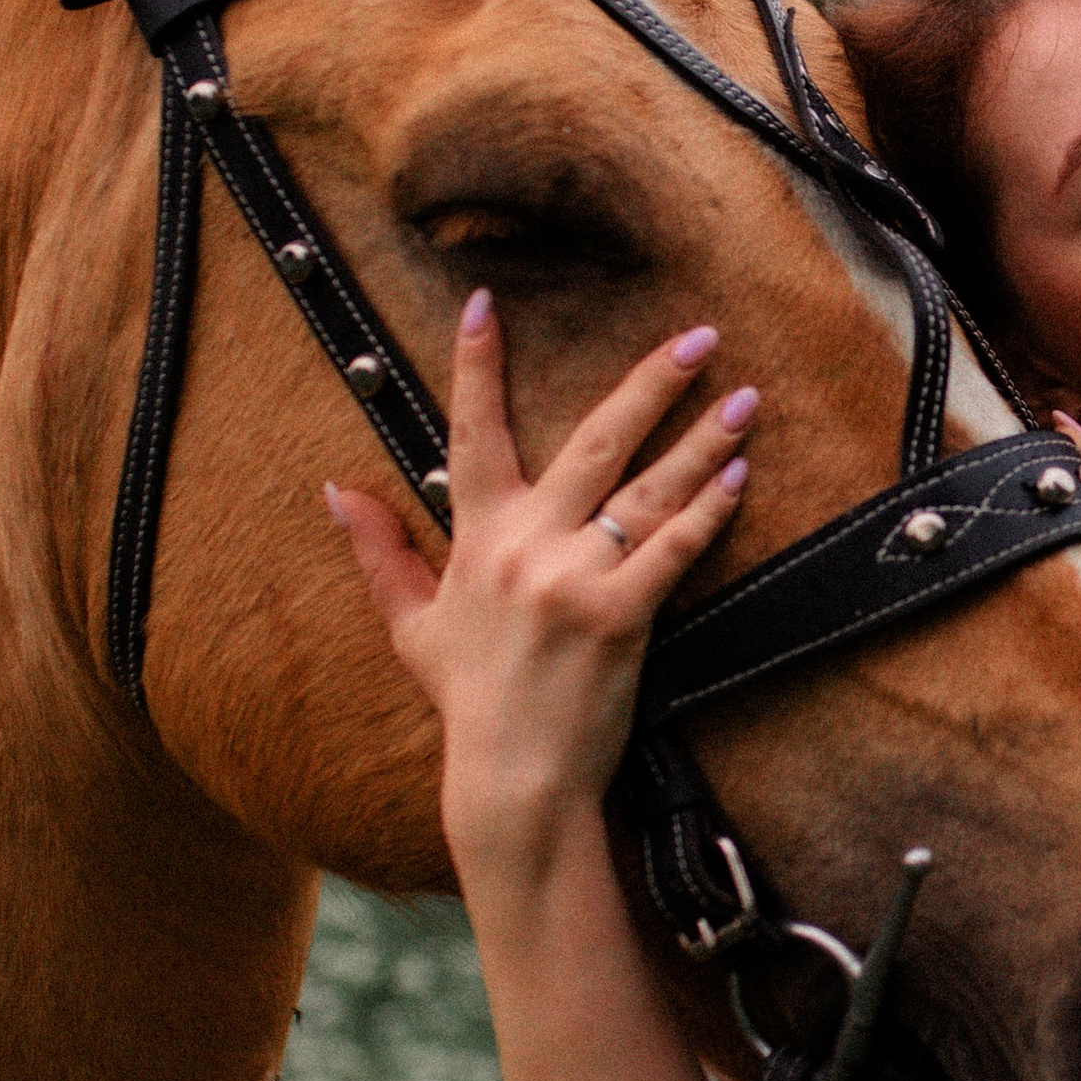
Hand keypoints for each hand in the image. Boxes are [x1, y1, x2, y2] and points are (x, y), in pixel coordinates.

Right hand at [328, 292, 760, 877]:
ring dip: (703, 439)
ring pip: (649, 488)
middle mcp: (526, 545)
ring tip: (744, 398)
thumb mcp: (411, 624)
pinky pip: (672, 548)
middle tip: (698, 337)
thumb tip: (336, 491)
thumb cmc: (470, 701)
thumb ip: (380, 551)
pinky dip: (709, 511)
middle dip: (652, 382)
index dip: (478, 365)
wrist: (513, 778)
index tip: (486, 303)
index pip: (474, 434)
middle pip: (595, 440)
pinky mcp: (619, 614)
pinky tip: (738, 477)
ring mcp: (574, 576)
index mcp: (479, 538)